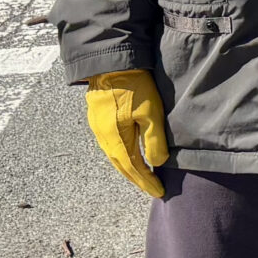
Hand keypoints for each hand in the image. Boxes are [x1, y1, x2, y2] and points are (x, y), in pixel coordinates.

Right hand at [85, 69, 169, 196]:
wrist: (111, 64)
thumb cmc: (133, 87)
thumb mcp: (150, 113)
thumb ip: (154, 140)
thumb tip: (157, 164)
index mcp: (115, 139)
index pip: (133, 168)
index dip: (146, 182)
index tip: (159, 192)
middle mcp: (103, 137)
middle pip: (122, 166)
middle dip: (138, 179)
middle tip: (152, 189)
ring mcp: (99, 129)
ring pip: (115, 156)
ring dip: (130, 169)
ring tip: (144, 178)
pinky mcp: (99, 120)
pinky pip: (112, 146)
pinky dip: (123, 156)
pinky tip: (131, 156)